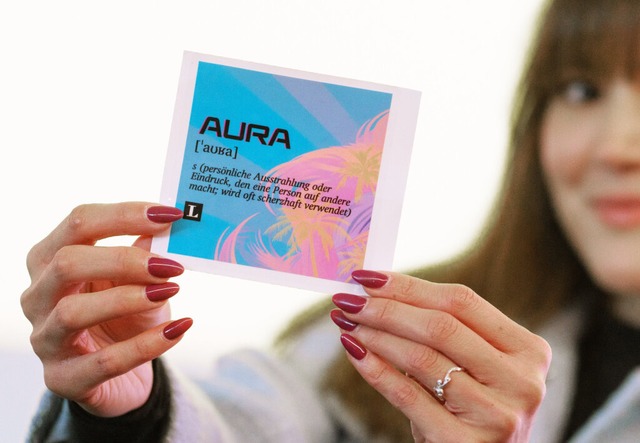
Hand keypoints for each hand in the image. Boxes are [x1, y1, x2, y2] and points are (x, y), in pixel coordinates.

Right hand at [21, 202, 191, 416]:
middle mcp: (38, 296)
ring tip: (171, 291)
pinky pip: (104, 362)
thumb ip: (147, 254)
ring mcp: (45, 340)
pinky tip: (178, 329)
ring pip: (73, 312)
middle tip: (170, 265)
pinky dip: (146, 344)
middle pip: (67, 263)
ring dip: (127, 299)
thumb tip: (169, 225)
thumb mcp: (139, 280)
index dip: (125, 215)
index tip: (171, 215)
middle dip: (123, 259)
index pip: (79, 223)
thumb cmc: (127, 316)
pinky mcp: (63, 378)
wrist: (122, 376)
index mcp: (51, 259)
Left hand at [331, 270, 550, 442]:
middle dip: (386, 308)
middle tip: (348, 300)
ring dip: (375, 335)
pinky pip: (408, 395)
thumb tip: (378, 293)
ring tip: (347, 323)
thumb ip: (442, 332)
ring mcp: (497, 416)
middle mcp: (522, 381)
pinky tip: (354, 352)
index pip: (461, 301)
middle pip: (441, 326)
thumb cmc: (473, 410)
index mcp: (528, 350)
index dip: (409, 286)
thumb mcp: (473, 368)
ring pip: (422, 358)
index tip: (369, 277)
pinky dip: (375, 370)